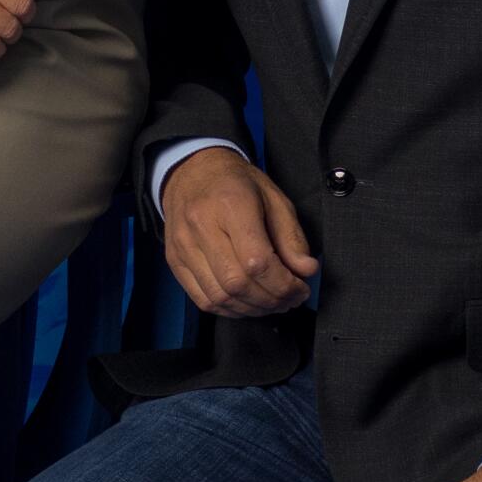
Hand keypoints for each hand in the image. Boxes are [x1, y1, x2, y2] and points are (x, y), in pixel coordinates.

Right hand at [162, 149, 318, 315]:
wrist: (191, 172)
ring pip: (220, 297)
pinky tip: (247, 303)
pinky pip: (203, 299)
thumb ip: (291, 237)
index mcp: (230, 204)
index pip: (257, 261)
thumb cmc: (234, 183)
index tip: (299, 287)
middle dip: (270, 300)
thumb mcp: (274, 198)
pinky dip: (229, 309)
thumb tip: (305, 271)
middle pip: (237, 284)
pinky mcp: (175, 261)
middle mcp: (201, 226)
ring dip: (252, 309)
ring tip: (271, 302)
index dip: (283, 284)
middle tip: (289, 299)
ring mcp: (183, 247)